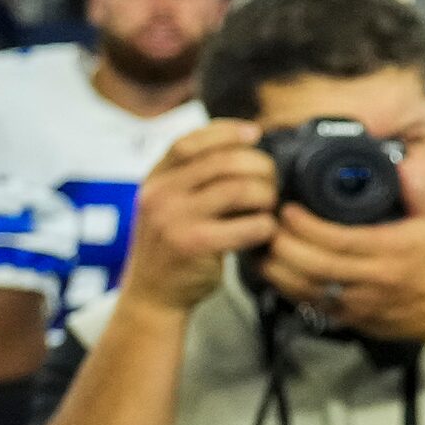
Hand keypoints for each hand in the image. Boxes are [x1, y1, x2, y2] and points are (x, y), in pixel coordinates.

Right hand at [121, 121, 276, 314]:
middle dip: (260, 167)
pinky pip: (250, 225)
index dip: (227, 131)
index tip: (255, 133)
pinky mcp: (195, 246)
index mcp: (155, 179)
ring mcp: (175, 220)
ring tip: (267, 207)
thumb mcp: (170, 202)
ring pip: (241, 189)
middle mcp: (160, 195)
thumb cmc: (173, 243)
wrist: (153, 293)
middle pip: (225, 161)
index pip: (191, 141)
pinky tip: (264, 232)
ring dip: (266, 196)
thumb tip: (246, 140)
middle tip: (271, 182)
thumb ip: (194, 175)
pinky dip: (267, 226)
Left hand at [258, 144, 424, 341]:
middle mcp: (374, 278)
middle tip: (267, 224)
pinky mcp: (347, 318)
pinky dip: (283, 285)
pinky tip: (273, 268)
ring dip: (276, 267)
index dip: (307, 225)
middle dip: (284, 244)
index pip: (341, 239)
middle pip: (316, 264)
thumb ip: (418, 189)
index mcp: (393, 250)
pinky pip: (306, 303)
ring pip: (305, 287)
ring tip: (262, 245)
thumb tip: (403, 164)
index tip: (288, 209)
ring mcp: (358, 302)